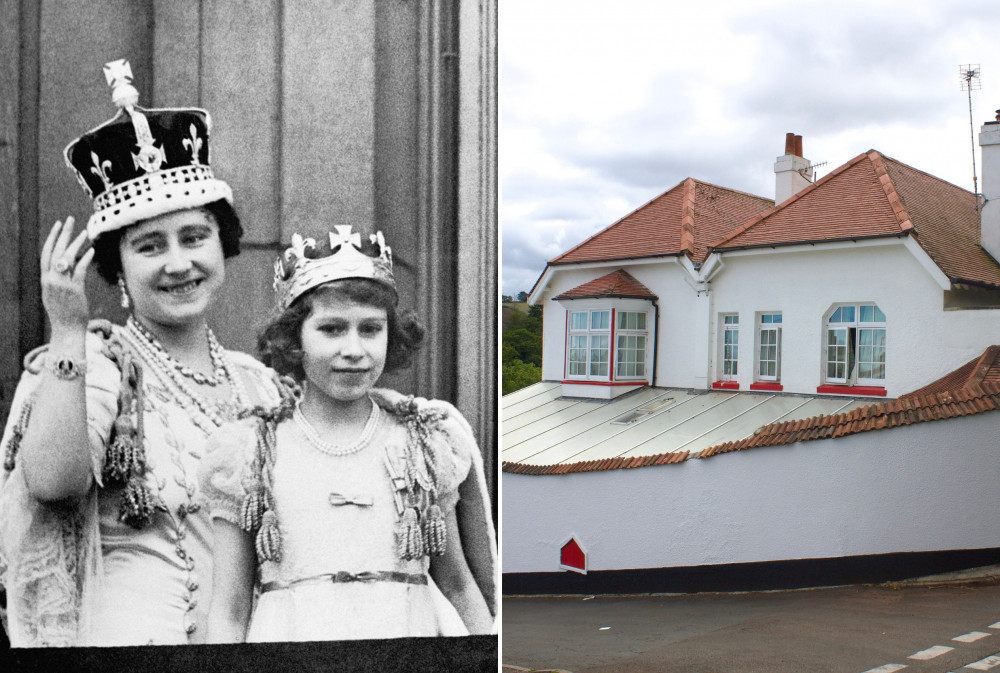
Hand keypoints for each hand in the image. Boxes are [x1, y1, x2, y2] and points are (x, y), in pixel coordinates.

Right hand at [40, 217, 94, 331]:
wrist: (66, 329)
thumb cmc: (64, 312)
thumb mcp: (54, 293)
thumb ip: (57, 278)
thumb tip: (65, 264)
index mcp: (45, 279)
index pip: (46, 253)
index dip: (52, 238)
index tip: (58, 225)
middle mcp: (51, 280)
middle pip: (55, 251)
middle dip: (63, 233)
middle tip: (70, 219)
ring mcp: (62, 285)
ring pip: (67, 258)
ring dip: (76, 243)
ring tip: (84, 232)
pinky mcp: (74, 290)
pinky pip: (79, 271)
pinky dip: (85, 259)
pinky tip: (91, 251)